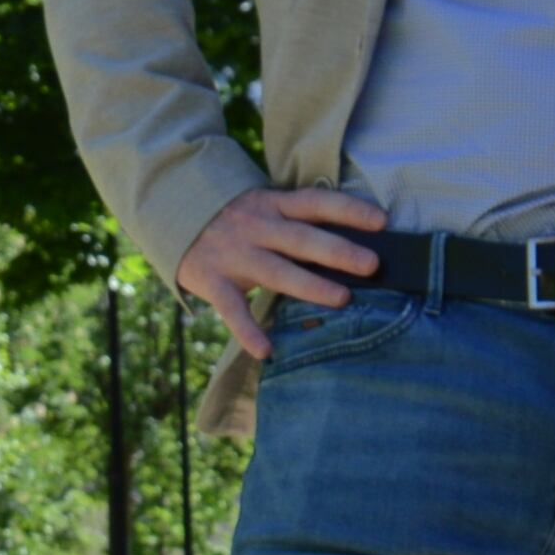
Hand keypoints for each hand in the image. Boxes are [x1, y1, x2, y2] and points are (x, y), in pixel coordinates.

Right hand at [179, 185, 386, 356]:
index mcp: (272, 205)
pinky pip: (232, 309)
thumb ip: (295, 222)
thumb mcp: (264, 207)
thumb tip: (347, 244)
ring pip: (276, 271)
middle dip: (337, 251)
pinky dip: (248, 331)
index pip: (316, 203)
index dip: (349, 210)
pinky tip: (266, 350)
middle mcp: (256, 227)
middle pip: (302, 239)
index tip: (382, 221)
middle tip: (371, 265)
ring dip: (310, 286)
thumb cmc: (235, 218)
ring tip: (342, 299)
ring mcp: (234, 254)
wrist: (173, 215)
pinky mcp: (212, 280)